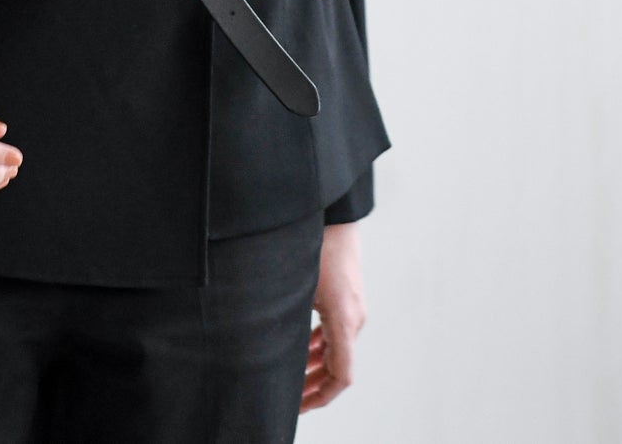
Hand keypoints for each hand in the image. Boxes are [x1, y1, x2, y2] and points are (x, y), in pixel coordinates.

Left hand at [302, 220, 366, 411]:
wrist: (333, 213)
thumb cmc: (314, 246)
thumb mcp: (295, 291)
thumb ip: (287, 327)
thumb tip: (266, 356)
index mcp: (344, 321)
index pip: (342, 377)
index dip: (321, 398)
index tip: (299, 407)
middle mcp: (354, 318)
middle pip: (339, 367)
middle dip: (313, 387)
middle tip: (289, 399)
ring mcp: (354, 307)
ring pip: (338, 350)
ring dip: (315, 366)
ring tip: (289, 376)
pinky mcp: (348, 297)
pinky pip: (337, 332)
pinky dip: (320, 347)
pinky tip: (299, 347)